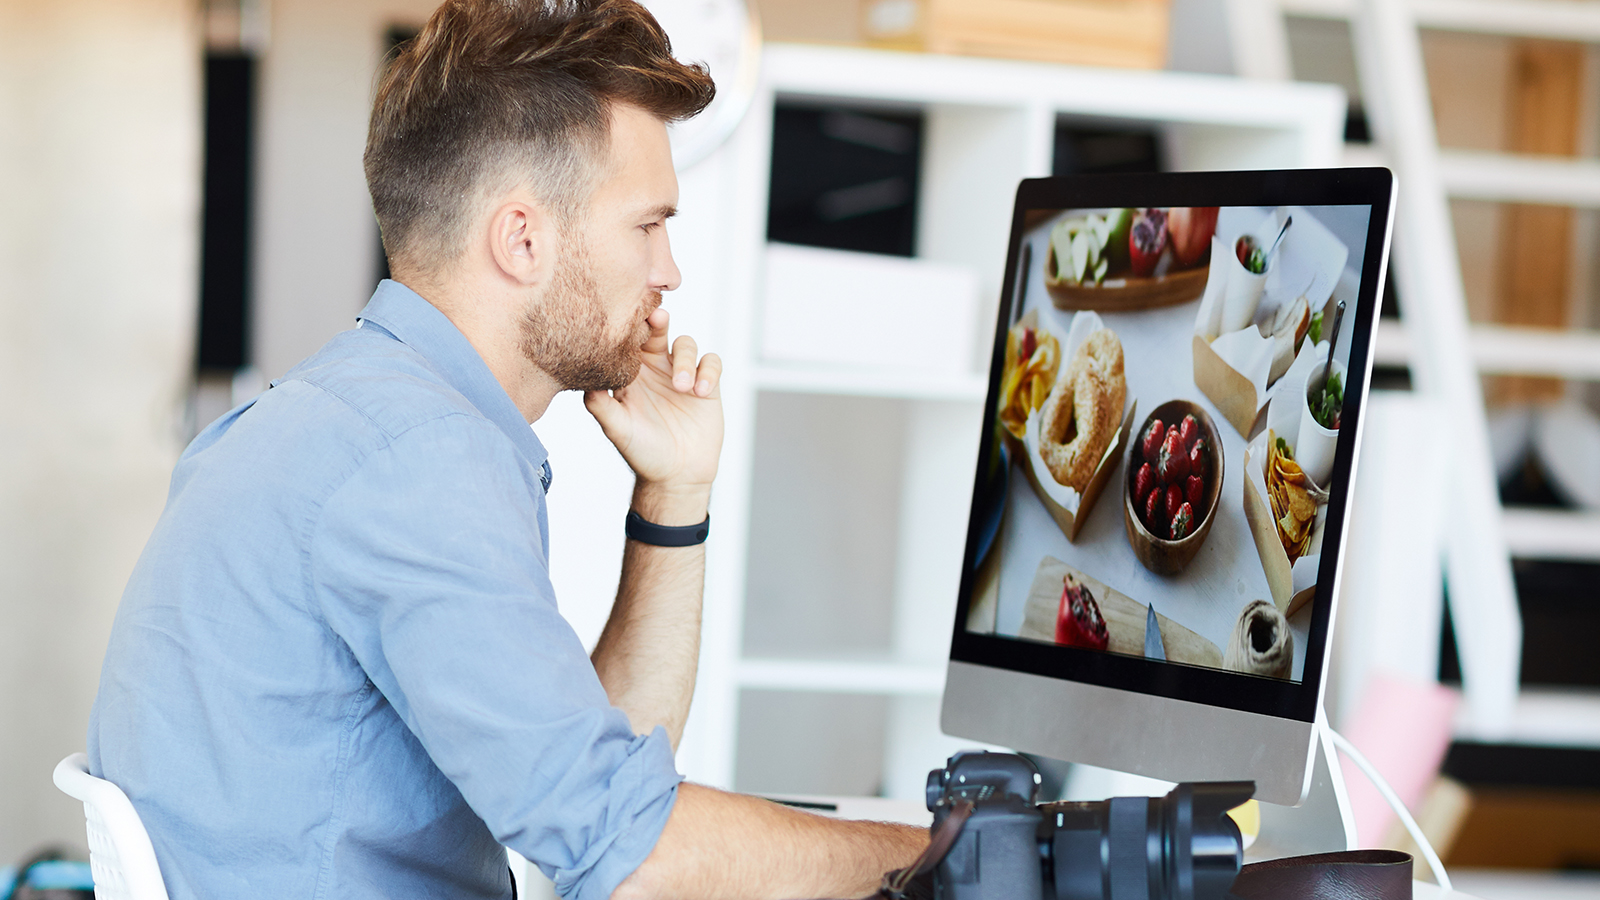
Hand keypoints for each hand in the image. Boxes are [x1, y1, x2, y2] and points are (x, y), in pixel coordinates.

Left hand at [584, 307, 722, 522]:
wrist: (676, 477)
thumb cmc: (643, 453)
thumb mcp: (617, 429)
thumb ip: (600, 404)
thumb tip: (585, 380)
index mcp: (632, 375)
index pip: (630, 341)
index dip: (630, 326)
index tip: (629, 318)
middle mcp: (656, 370)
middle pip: (659, 331)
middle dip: (658, 322)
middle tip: (658, 319)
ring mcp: (682, 376)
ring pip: (686, 345)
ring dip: (685, 360)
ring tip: (682, 387)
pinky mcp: (707, 386)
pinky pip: (711, 363)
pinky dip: (708, 372)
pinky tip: (700, 392)